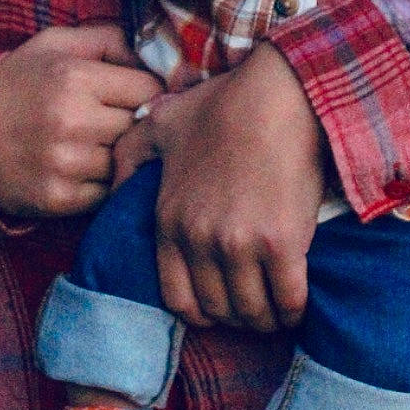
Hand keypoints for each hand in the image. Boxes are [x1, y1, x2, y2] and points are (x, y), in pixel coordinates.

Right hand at [0, 24, 159, 219]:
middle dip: (131, 122)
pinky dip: (101, 182)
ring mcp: (65, 164)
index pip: (149, 89)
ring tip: (93, 143)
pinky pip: (107, 192)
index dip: (145, 90)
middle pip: (139, 126)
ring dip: (116, 154)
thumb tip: (156, 60)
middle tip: (111, 119)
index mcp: (75, 77)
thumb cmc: (19, 83)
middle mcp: (72, 121)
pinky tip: (81, 167)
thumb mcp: (56, 43)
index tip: (131, 94)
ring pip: (125, 161)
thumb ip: (110, 39)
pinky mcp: (58, 198)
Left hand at [137, 44, 326, 332]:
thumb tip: (112, 188)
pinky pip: (288, 299)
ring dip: (265, 317)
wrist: (278, 92)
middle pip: (217, 309)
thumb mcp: (160, 123)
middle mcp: (198, 239)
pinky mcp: (281, 242)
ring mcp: (239, 244)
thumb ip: (129, 156)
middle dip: (235, 316)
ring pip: (252, 310)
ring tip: (276, 309)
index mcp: (169, 220)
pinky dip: (293, 309)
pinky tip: (296, 303)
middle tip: (252, 306)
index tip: (218, 304)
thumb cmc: (223, 104)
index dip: (200, 311)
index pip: (176, 297)